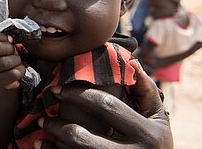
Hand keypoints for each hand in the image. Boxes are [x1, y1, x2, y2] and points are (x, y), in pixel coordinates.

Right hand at [0, 32, 25, 89]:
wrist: (6, 73)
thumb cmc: (5, 55)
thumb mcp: (3, 44)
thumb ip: (7, 40)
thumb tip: (16, 43)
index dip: (1, 37)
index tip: (11, 39)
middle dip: (8, 48)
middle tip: (14, 50)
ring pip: (2, 62)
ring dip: (15, 60)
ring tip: (17, 60)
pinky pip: (11, 74)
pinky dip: (19, 70)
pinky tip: (19, 68)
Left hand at [34, 60, 172, 148]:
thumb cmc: (156, 142)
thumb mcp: (158, 117)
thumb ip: (145, 90)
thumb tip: (131, 61)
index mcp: (147, 133)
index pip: (106, 107)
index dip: (77, 95)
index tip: (56, 89)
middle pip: (82, 136)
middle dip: (57, 123)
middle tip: (43, 115)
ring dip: (54, 140)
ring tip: (43, 128)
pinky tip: (44, 144)